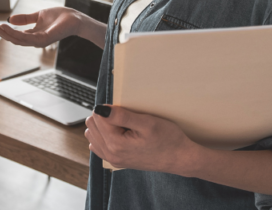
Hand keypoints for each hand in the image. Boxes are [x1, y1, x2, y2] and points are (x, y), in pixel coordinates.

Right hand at [0, 7, 81, 47]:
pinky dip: (14, 32)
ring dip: (3, 32)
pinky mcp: (43, 39)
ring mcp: (38, 41)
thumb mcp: (38, 15)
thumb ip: (25, 19)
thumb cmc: (60, 17)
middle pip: (11, 38)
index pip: (12, 34)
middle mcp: (33, 40)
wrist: (75, 18)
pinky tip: (5, 25)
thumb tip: (10, 18)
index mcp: (31, 35)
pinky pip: (25, 38)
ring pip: (15, 39)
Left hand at [85, 105, 200, 174]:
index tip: (126, 112)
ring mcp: (113, 159)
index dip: (111, 109)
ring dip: (104, 126)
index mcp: (116, 145)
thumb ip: (121, 116)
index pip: (97, 117)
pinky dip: (105, 136)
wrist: (179, 158)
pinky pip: (98, 145)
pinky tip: (119, 134)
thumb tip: (100, 109)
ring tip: (124, 127)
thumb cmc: (168, 140)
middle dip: (106, 117)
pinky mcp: (116, 161)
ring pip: (93, 135)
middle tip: (126, 119)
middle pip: (92, 125)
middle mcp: (110, 154)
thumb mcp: (147, 123)